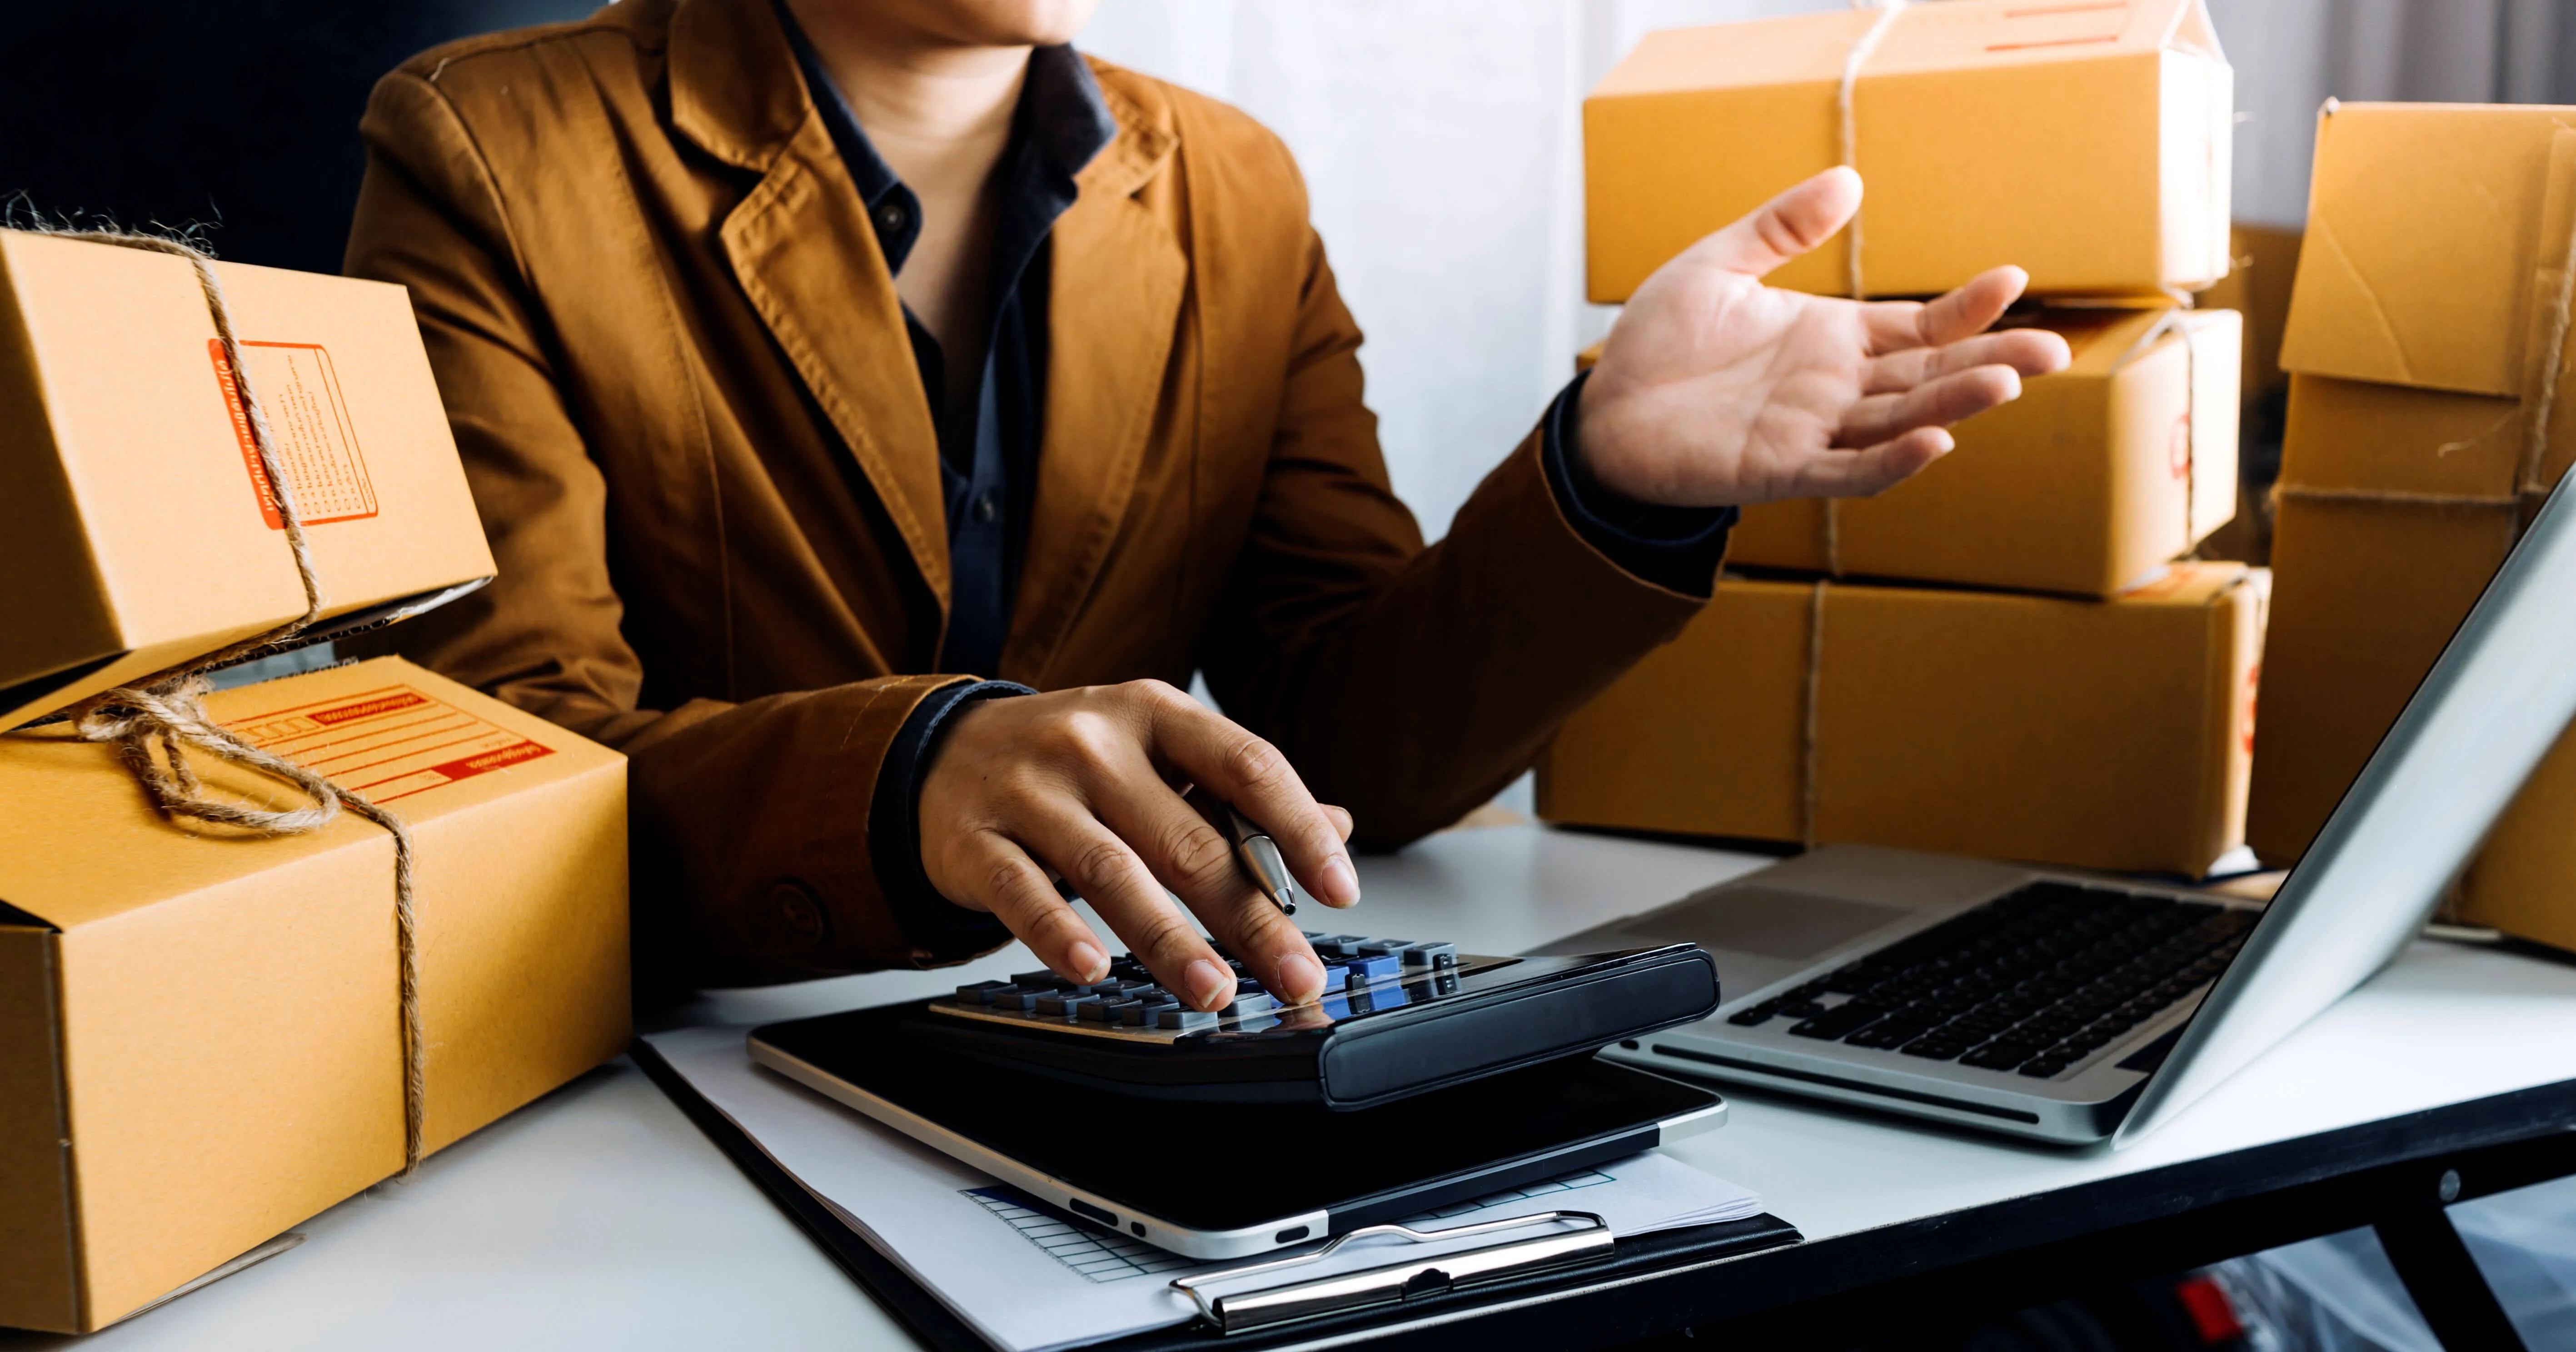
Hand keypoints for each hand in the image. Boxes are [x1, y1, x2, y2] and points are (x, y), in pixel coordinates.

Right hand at [917, 681, 1359, 1010]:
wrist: (942, 753)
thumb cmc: (1073, 764)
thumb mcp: (1157, 754)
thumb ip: (1239, 791)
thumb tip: (1338, 825)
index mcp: (1155, 714)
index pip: (1245, 764)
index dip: (1298, 828)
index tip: (1340, 889)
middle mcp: (1095, 744)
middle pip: (1188, 839)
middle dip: (1251, 918)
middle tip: (1296, 976)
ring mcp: (1031, 791)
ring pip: (1112, 872)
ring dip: (1168, 940)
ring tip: (1214, 991)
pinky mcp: (976, 840)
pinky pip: (1022, 892)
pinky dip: (1059, 933)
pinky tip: (1094, 969)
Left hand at [1576, 167, 2073, 506]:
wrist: (1603, 412)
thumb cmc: (1659, 343)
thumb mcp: (1718, 266)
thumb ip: (1781, 228)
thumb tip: (1849, 181)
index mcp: (1831, 338)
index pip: (1917, 325)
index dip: (1965, 308)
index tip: (2013, 279)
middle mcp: (1835, 388)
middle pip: (1928, 375)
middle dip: (1989, 362)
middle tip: (2053, 353)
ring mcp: (1813, 431)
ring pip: (1900, 420)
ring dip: (1952, 404)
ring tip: (2004, 385)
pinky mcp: (1780, 470)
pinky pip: (1847, 471)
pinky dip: (1891, 462)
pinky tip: (1933, 442)